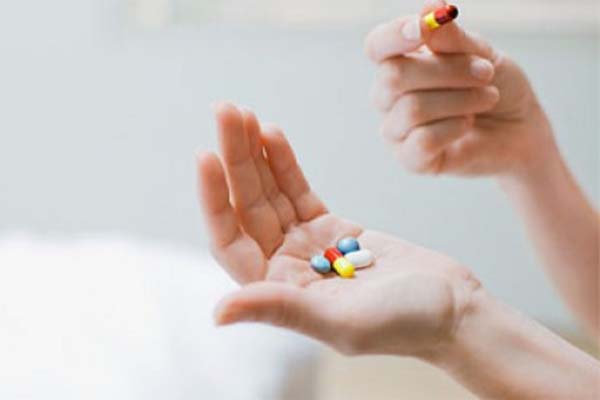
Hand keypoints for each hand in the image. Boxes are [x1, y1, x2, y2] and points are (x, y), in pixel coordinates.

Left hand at [196, 102, 479, 355]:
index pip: (231, 240)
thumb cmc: (407, 324)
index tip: (207, 155)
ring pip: (272, 193)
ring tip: (242, 114)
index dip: (215, 200)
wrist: (456, 309)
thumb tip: (217, 313)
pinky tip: (272, 134)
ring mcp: (309, 245)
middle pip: (250, 207)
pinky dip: (285, 163)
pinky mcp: (333, 228)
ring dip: (256, 154)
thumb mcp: (343, 321)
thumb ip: (282, 310)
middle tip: (226, 111)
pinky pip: (299, 190)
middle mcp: (287, 267)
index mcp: (279, 291)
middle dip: (235, 159)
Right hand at [365, 0, 557, 177]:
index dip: (393, 36)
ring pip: (412, 109)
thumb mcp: (482, 55)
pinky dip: (454, 128)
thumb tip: (429, 10)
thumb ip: (453, 39)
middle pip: (393, 76)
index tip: (421, 28)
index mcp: (399, 63)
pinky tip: (468, 124)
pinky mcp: (410, 160)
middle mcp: (389, 97)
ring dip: (460, 100)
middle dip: (447, 70)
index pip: (377, 46)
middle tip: (486, 71)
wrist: (520, 131)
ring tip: (488, 97)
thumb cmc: (496, 87)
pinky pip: (422, 141)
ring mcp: (396, 130)